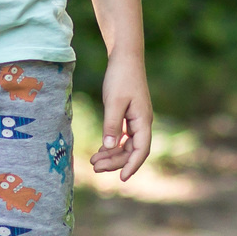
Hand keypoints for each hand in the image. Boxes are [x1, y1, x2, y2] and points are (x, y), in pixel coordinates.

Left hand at [91, 57, 152, 182]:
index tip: (122, 178)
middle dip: (115, 161)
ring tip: (93, 162)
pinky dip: (112, 145)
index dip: (133, 165)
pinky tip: (100, 150)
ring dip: (112, 155)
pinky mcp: (129, 115)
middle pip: (132, 150)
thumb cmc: (120, 77)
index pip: (141, 150)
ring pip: (126, 145)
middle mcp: (142, 122)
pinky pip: (123, 136)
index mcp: (143, 120)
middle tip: (95, 167)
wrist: (125, 57)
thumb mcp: (114, 102)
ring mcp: (136, 119)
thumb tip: (109, 148)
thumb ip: (111, 125)